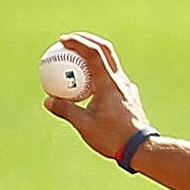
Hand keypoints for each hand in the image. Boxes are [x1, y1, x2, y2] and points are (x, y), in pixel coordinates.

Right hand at [41, 32, 152, 163]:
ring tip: (77, 60)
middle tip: (70, 41)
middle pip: (105, 50)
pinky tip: (90, 84)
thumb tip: (48, 101)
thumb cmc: (114, 138)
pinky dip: (99, 73)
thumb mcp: (85, 126)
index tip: (63, 41)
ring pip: (110, 63)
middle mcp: (121, 81)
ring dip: (94, 56)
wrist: (142, 149)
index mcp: (109, 84)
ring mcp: (127, 88)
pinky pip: (113, 77)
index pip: (93, 53)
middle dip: (87, 40)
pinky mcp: (129, 96)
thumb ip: (66, 110)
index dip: (77, 42)